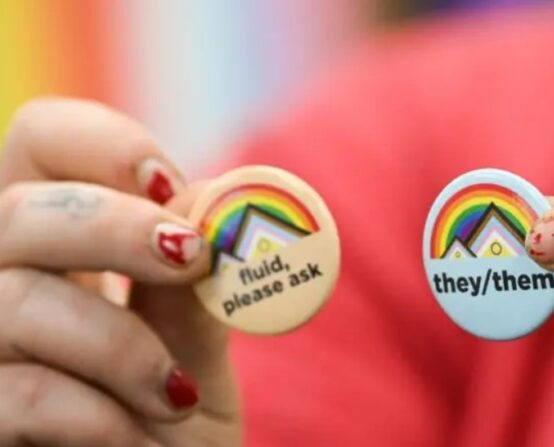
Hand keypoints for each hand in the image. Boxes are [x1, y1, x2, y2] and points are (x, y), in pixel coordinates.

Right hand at [0, 98, 240, 445]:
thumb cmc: (176, 430)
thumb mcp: (196, 351)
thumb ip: (193, 286)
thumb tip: (211, 203)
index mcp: (61, 249)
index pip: (42, 144)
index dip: (103, 146)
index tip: (172, 187)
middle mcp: (4, 283)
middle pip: (20, 209)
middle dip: (116, 227)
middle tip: (191, 257)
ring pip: (15, 299)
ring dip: (121, 346)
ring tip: (177, 395)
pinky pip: (17, 391)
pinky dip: (96, 414)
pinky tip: (138, 436)